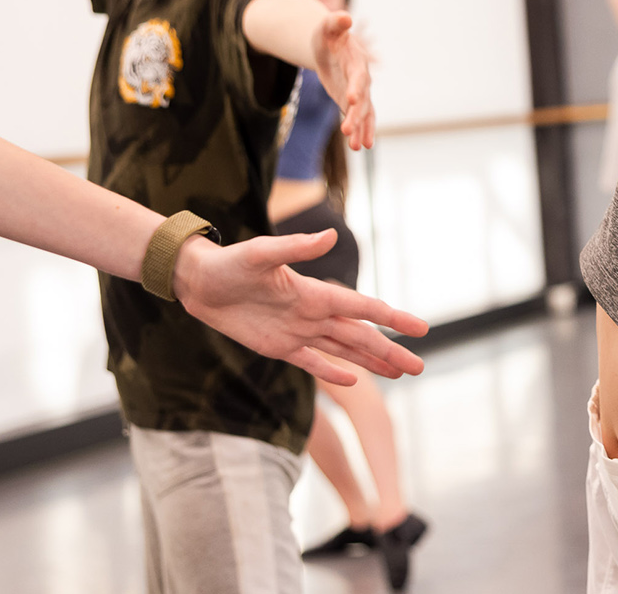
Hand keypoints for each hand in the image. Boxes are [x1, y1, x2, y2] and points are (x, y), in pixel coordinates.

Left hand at [173, 232, 427, 384]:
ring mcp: (297, 331)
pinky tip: (353, 380)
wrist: (198, 280)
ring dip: (370, 362)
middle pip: (360, 336)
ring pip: (343, 350)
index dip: (392, 319)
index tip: (420, 328)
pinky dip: (333, 371)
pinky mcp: (277, 346)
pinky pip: (311, 361)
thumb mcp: (260, 253)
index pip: (362, 308)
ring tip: (398, 372)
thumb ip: (296, 248)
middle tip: (419, 367)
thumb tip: (330, 237)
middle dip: (390, 351)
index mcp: (314, 292)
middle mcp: (312, 313)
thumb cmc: (228, 262)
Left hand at [311, 13, 375, 149]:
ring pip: (364, 112)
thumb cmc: (328, 35)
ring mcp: (359, 91)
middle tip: (347, 130)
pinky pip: (360, 118)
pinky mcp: (352, 100)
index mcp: (356, 61)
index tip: (351, 101)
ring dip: (360, 128)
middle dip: (356, 115)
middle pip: (362, 99)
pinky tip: (358, 146)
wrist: (331, 45)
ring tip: (355, 146)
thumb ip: (335, 22)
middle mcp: (362, 78)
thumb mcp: (326, 27)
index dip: (356, 88)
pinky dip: (361, 131)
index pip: (357, 76)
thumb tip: (344, 16)